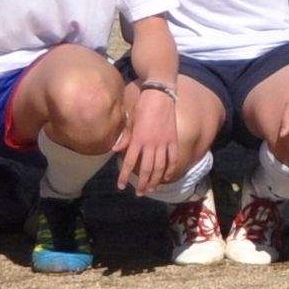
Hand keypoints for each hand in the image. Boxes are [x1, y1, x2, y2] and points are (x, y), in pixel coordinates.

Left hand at [112, 79, 182, 194]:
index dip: (125, 175)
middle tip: (140, 193)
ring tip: (152, 189)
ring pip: (160, 167)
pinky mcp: (173, 140)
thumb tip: (115, 150)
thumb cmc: (142, 106)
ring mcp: (164, 142)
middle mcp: (151, 144)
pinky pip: (173, 158)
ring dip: (156, 180)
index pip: (130, 162)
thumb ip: (124, 137)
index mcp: (138, 139)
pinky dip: (170, 169)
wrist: (160, 95)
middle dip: (142, 183)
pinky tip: (167, 177)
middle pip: (147, 169)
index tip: (121, 186)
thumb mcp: (130, 120)